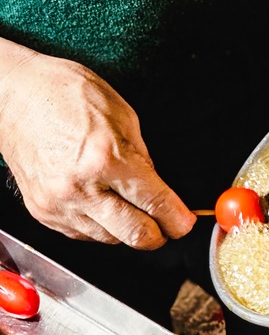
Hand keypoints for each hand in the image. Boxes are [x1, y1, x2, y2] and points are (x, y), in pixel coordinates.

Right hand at [0, 40, 195, 248]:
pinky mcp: (42, 212)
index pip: (155, 203)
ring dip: (128, 229)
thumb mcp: (122, 115)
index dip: (178, 219)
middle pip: (136, 235)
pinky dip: (101, 226)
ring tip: (131, 207)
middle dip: (159, 234)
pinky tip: (104, 205)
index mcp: (106, 158)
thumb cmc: (64, 94)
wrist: (10, 96)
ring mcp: (58, 204)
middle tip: (167, 225)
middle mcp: (81, 187)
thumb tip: (160, 189)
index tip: (185, 223)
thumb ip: (144, 156)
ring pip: (111, 239)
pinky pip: (84, 234)